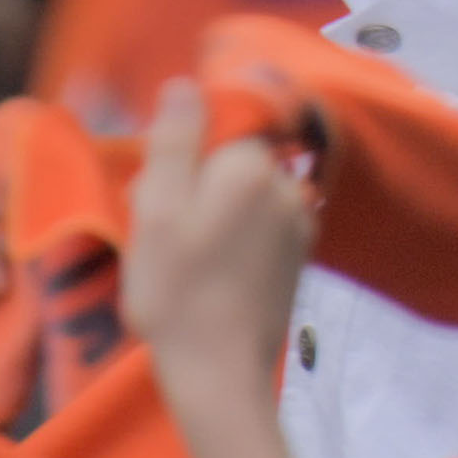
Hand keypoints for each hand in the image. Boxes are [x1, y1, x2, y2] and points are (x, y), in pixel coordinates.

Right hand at [121, 79, 313, 414]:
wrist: (221, 373)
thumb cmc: (177, 293)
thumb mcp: (157, 210)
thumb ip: (175, 141)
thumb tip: (186, 84)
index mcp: (251, 166)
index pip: (217, 125)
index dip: (182, 154)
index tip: (162, 194)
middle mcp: (287, 184)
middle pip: (232, 158)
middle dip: (198, 182)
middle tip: (168, 232)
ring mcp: (300, 220)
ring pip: (246, 191)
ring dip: (216, 211)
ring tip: (188, 257)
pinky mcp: (300, 253)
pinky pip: (261, 221)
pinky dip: (237, 236)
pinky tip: (213, 271)